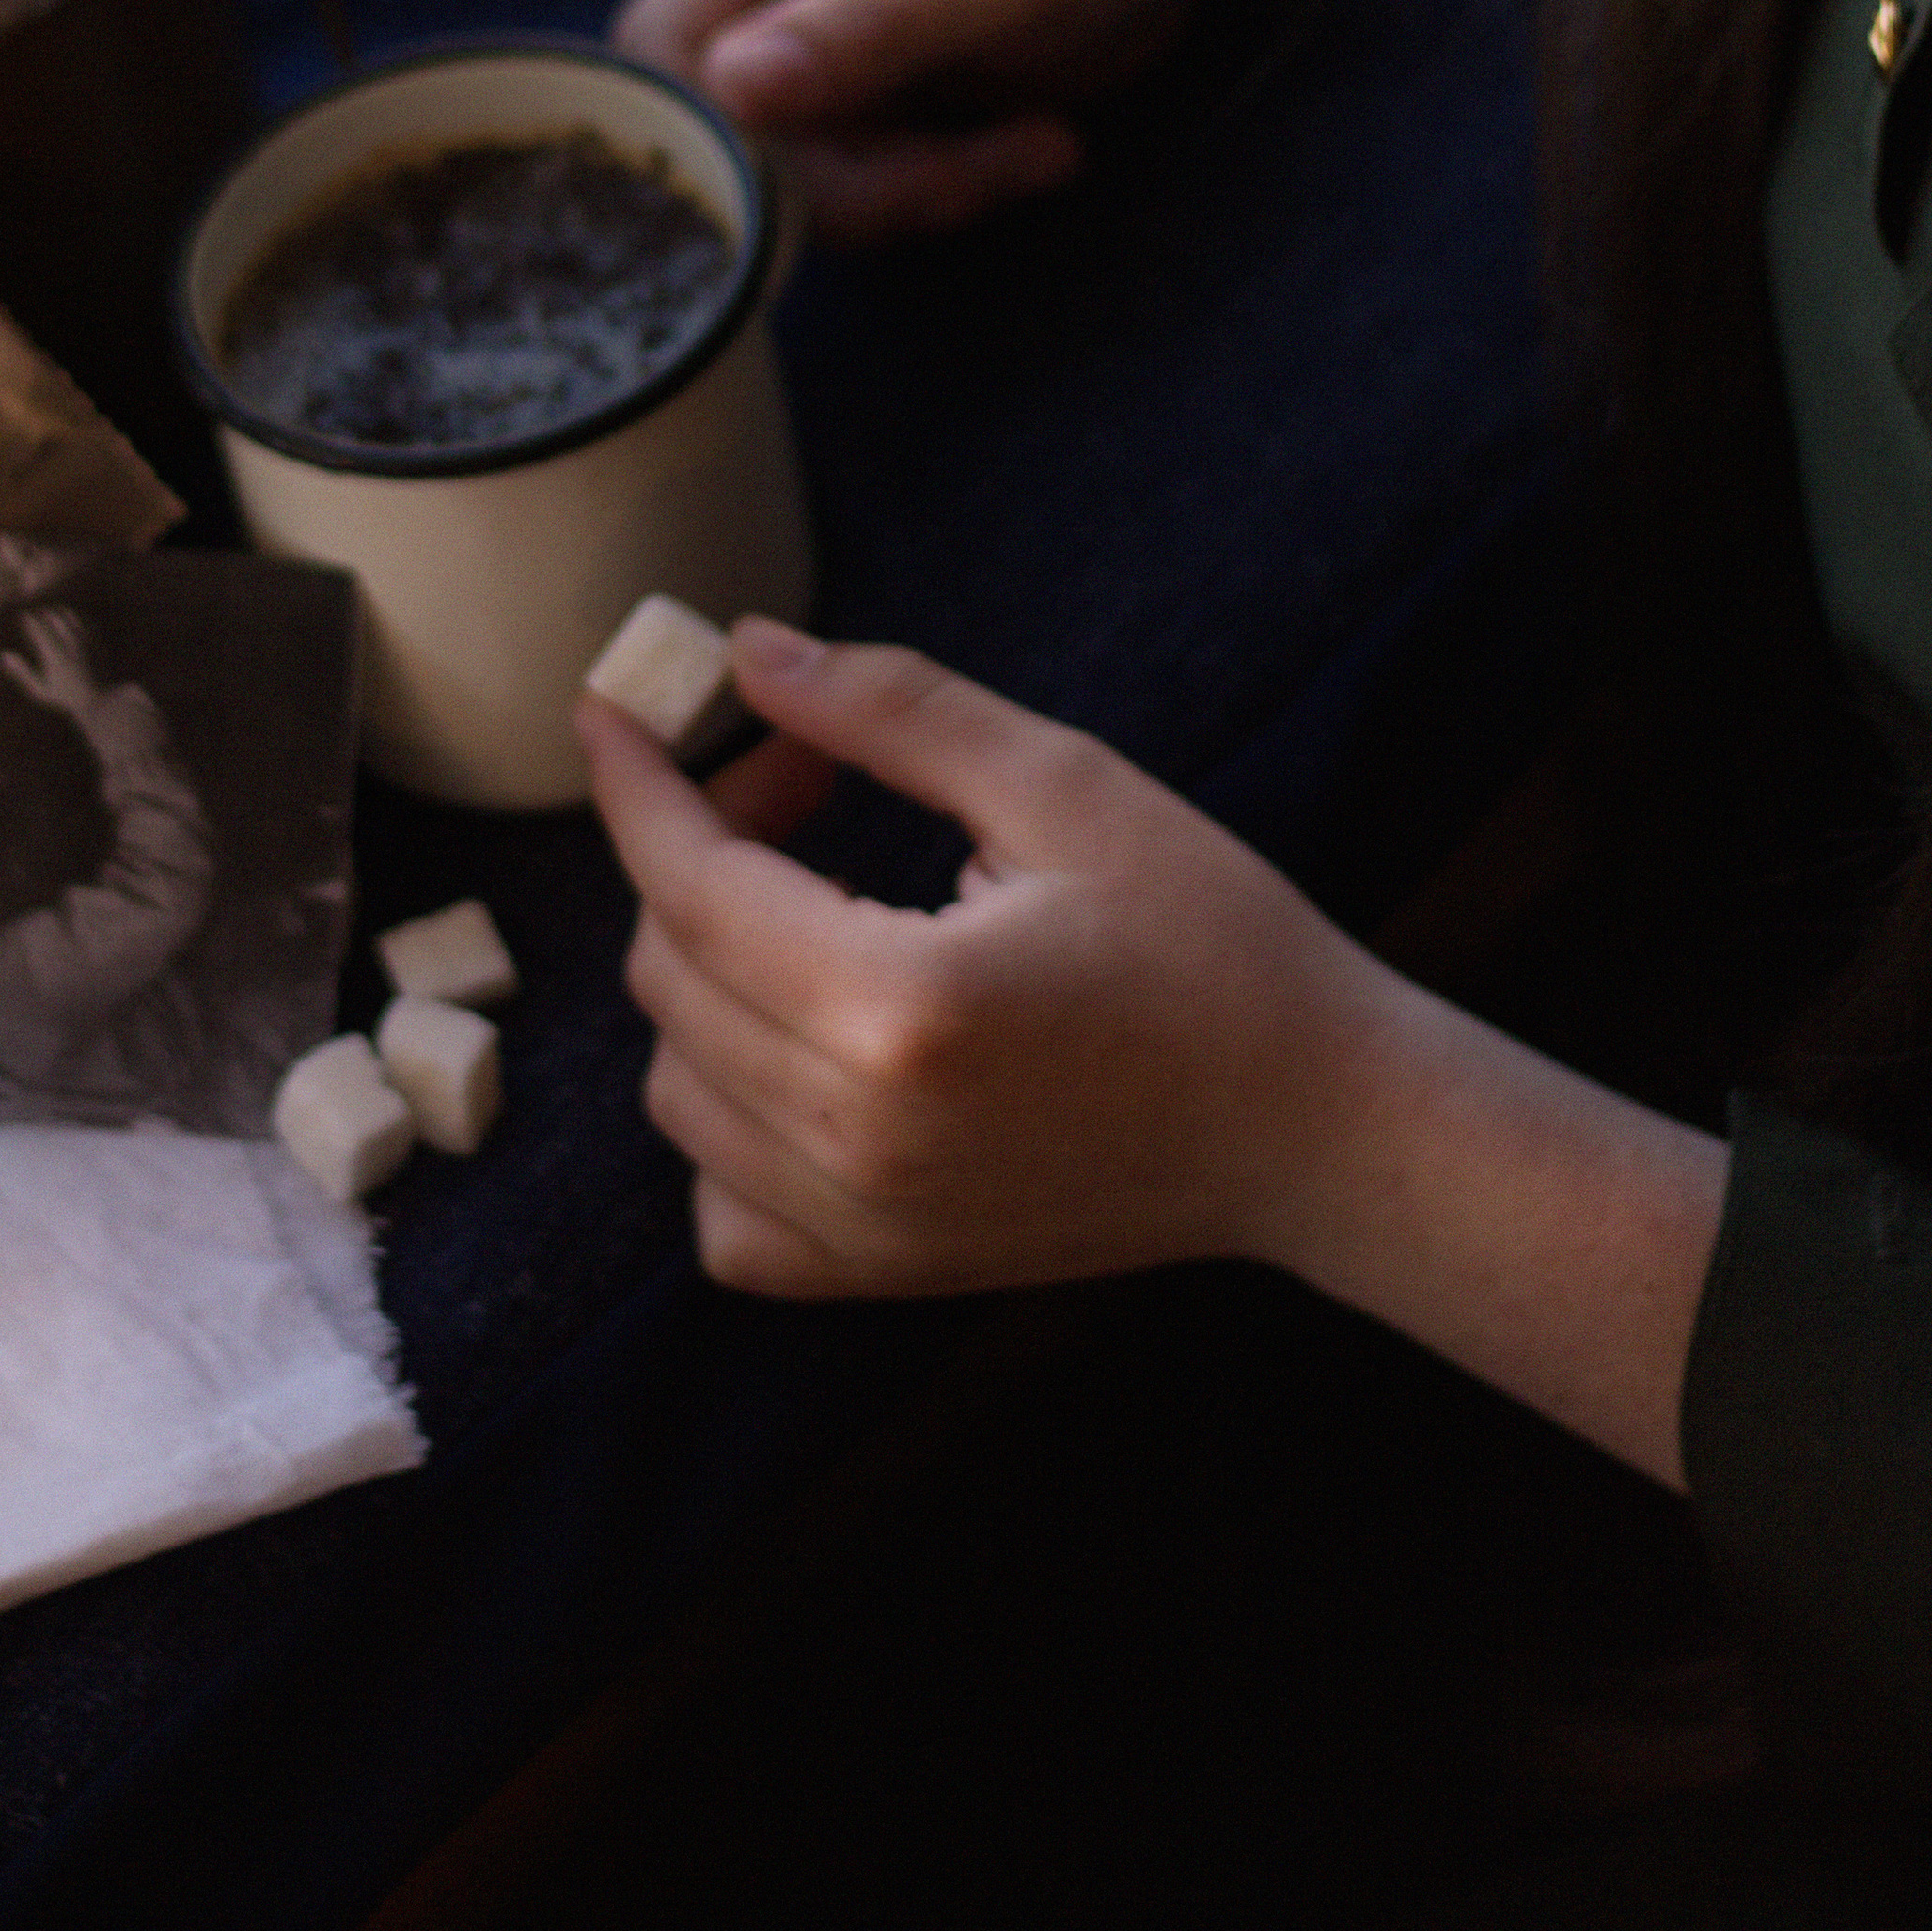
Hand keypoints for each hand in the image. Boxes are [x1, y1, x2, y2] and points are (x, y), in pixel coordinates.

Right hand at [0, 605, 103, 725]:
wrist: (99, 699)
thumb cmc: (64, 696)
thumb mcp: (39, 689)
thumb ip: (20, 671)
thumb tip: (2, 655)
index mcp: (54, 654)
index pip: (38, 627)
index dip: (28, 619)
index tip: (22, 616)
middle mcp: (70, 643)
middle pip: (53, 616)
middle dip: (42, 612)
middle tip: (35, 613)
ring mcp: (85, 639)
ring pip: (69, 615)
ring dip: (58, 611)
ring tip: (50, 613)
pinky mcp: (97, 639)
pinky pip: (85, 620)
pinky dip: (75, 616)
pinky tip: (70, 619)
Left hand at [581, 621, 1362, 1299]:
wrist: (1318, 1129)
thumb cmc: (1213, 942)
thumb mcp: (1064, 785)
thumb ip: (889, 711)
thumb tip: (747, 655)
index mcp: (896, 1006)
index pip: (689, 881)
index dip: (639, 782)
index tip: (613, 709)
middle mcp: (856, 1135)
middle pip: (670, 970)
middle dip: (706, 847)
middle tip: (808, 780)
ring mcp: (863, 1224)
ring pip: (676, 1082)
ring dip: (711, 972)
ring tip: (824, 900)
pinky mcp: (883, 1274)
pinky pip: (720, 1205)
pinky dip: (728, 1119)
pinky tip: (810, 1044)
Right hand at [613, 0, 1397, 240]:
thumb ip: (865, 26)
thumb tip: (729, 89)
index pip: (665, 51)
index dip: (728, 143)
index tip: (857, 182)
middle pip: (722, 124)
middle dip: (848, 182)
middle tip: (978, 177)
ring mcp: (805, 16)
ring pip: (790, 164)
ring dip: (911, 189)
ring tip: (1036, 151)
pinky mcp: (857, 70)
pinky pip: (853, 167)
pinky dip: (937, 181)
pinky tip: (1034, 146)